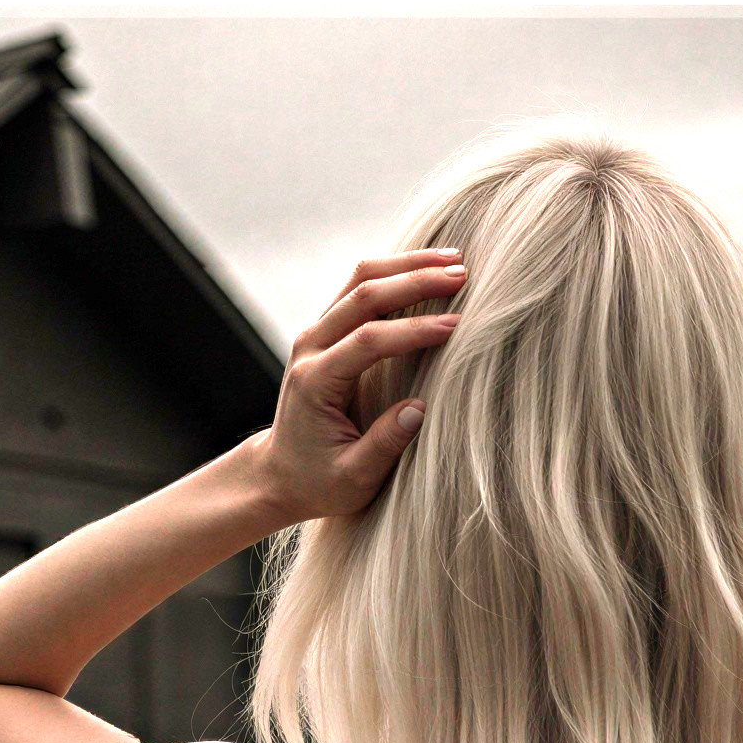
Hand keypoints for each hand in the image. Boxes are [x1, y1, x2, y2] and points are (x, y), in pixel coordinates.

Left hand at [245, 249, 467, 525]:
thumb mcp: (353, 478)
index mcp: (314, 382)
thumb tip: (420, 410)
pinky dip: (396, 273)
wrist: (279, 473)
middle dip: (415, 280)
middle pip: (363, 294)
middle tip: (463, 275)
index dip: (413, 329)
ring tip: (454, 260)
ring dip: (407, 265)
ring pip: (360, 279)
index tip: (457, 324)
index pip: (367, 340)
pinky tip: (429, 269)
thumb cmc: (318, 482)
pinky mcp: (327, 330)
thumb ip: (384, 446)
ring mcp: (316, 333)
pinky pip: (360, 288)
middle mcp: (310, 347)